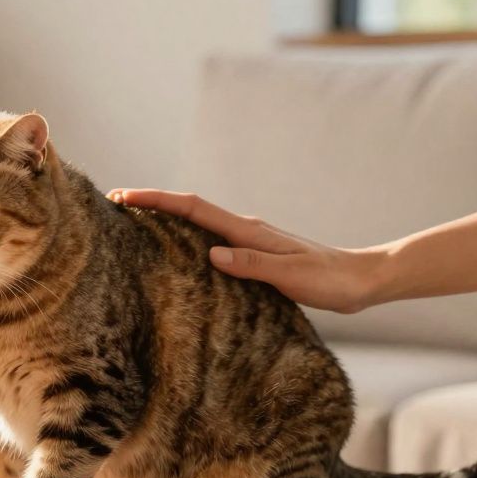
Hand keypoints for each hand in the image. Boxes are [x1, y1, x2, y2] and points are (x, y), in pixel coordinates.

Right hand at [107, 188, 386, 312]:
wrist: (360, 280)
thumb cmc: (328, 281)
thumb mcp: (290, 276)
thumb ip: (251, 265)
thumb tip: (212, 254)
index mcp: (247, 231)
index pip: (192, 208)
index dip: (157, 200)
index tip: (125, 197)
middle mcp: (244, 230)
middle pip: (188, 209)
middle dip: (152, 203)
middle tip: (116, 203)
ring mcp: (249, 240)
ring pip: (198, 223)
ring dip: (167, 218)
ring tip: (135, 223)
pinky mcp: (255, 254)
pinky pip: (211, 239)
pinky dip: (187, 237)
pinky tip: (180, 251)